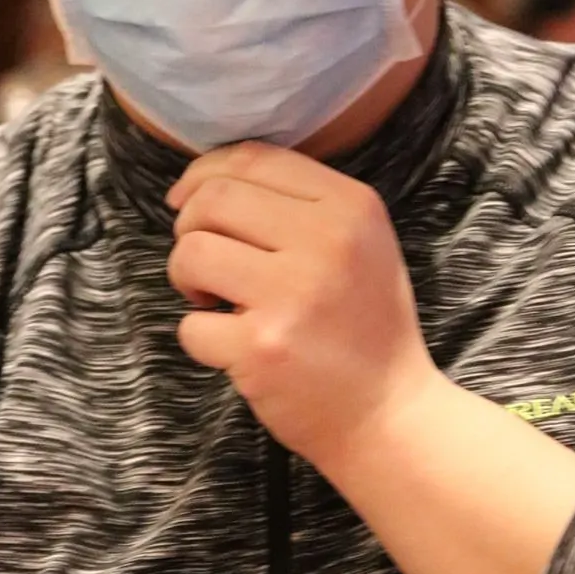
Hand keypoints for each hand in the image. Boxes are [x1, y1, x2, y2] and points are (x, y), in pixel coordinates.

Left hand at [165, 142, 435, 477]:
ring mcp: (293, 295)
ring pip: (191, 253)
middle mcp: (327, 242)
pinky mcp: (262, 346)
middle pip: (213, 199)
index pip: (254, 158)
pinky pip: (189, 324)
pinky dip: (201, 338)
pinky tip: (234, 347)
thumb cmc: (363, 328)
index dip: (204, 173)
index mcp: (352, 208)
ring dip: (186, 280)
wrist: (388, 415)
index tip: (187, 201)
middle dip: (190, 229)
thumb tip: (204, 181)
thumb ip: (301, 205)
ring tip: (216, 303)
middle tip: (205, 264)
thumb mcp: (361, 244)